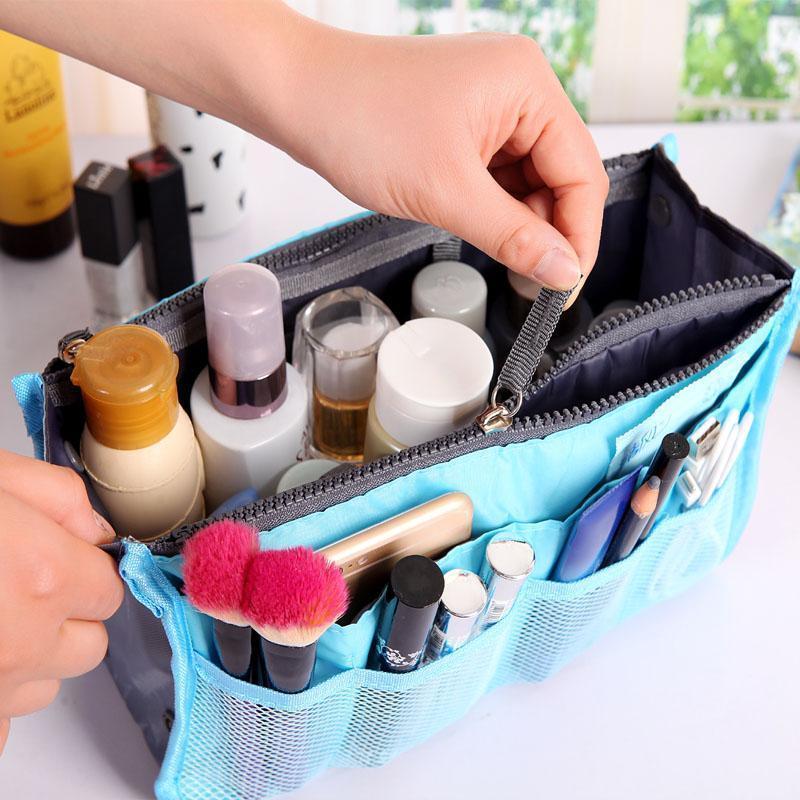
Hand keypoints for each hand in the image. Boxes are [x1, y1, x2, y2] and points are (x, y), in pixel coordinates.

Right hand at [0, 450, 122, 755]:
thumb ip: (58, 498)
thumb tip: (95, 532)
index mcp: (42, 575)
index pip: (108, 590)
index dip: (85, 572)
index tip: (61, 562)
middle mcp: (20, 641)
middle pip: (86, 646)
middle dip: (65, 618)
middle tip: (21, 590)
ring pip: (41, 687)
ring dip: (27, 660)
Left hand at [265, 24, 607, 293]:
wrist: (298, 96)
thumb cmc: (361, 121)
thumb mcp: (446, 192)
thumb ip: (513, 237)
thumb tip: (563, 272)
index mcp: (527, 86)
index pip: (582, 171)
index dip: (579, 236)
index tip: (565, 286)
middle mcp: (518, 89)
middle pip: (560, 176)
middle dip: (548, 232)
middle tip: (534, 285)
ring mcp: (492, 106)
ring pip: (529, 180)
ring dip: (519, 224)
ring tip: (503, 259)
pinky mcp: (467, 125)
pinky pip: (498, 176)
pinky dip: (494, 209)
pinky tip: (480, 230)